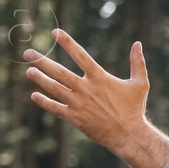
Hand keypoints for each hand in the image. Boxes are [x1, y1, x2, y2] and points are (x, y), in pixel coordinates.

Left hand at [25, 29, 168, 167]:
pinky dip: (44, 102)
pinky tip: (34, 95)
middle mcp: (86, 89)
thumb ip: (138, 63)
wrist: (129, 135)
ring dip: (40, 79)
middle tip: (28, 53)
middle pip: (59, 72)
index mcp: (100, 78)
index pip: (80, 55)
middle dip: (42, 61)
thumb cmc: (134, 108)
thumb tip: (138, 44)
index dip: (67, 42)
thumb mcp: (140, 83)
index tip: (55, 32)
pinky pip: (55, 108)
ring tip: (29, 71)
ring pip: (54, 88)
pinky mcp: (75, 118)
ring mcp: (79, 104)